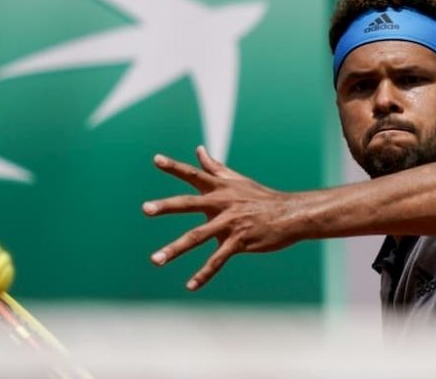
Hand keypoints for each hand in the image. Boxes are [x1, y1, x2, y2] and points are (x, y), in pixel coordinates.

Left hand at [143, 146, 298, 290]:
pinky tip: (190, 285)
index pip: (194, 174)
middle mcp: (222, 203)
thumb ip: (214, 167)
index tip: (155, 159)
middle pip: (190, 203)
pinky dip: (204, 274)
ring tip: (155, 260)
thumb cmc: (260, 197)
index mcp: (220, 187)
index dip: (174, 167)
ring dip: (175, 248)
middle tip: (146, 209)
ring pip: (198, 236)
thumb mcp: (236, 179)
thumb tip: (199, 149)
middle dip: (167, 206)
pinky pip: (217, 260)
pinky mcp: (239, 241)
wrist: (289, 214)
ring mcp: (230, 223)